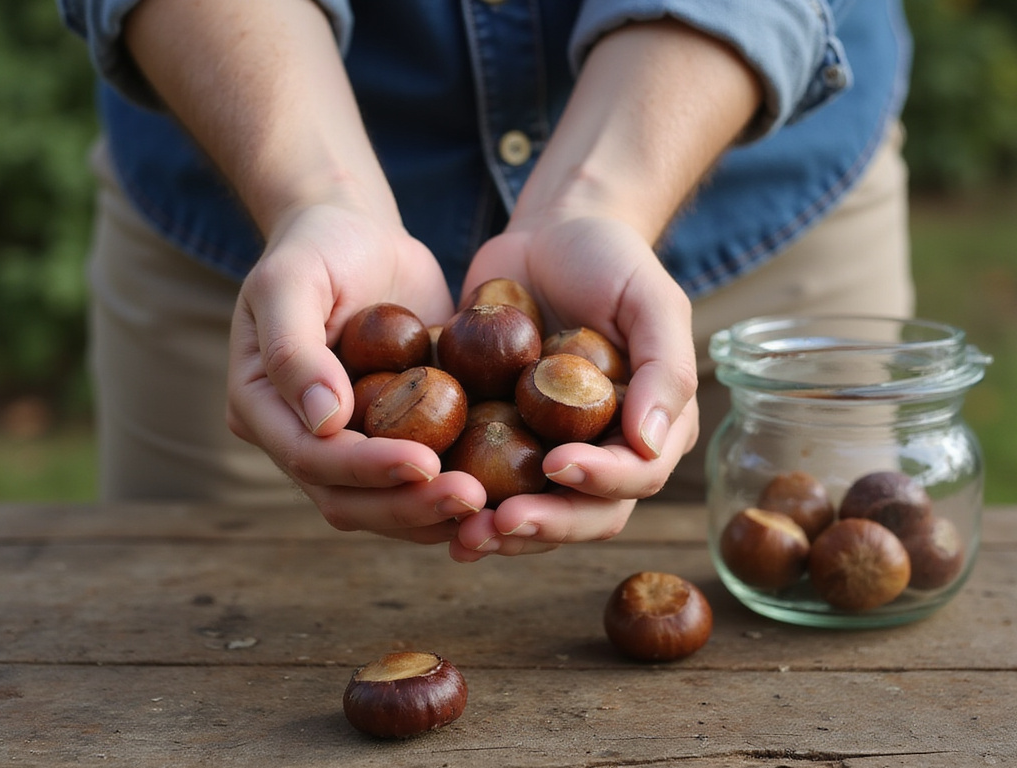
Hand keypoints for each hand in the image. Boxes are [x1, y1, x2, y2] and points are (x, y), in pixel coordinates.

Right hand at [227, 202, 487, 542]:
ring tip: (493, 508)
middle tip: (472, 499)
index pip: (311, 458)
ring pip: (388, 504)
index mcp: (262, 409)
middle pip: (350, 499)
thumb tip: (324, 420)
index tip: (426, 462)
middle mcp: (302, 440)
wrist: (357, 235)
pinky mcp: (396, 437)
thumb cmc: (316, 247)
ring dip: (436, 513)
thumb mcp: (290, 280)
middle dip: (410, 505)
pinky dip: (456, 491)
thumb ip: (294, 348)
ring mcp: (350, 445)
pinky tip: (504, 493)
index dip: (367, 468)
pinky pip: (423, 480)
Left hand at [448, 215, 698, 560]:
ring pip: (532, 512)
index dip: (601, 480)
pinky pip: (482, 482)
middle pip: (582, 513)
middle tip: (498, 524)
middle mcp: (601, 452)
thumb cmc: (611, 261)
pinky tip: (423, 505)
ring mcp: (547, 450)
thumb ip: (665, 368)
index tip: (558, 465)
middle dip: (543, 525)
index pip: (635, 475)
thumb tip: (652, 443)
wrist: (549, 235)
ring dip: (499, 532)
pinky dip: (458, 499)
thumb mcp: (651, 301)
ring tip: (461, 538)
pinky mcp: (499, 439)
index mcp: (647, 428)